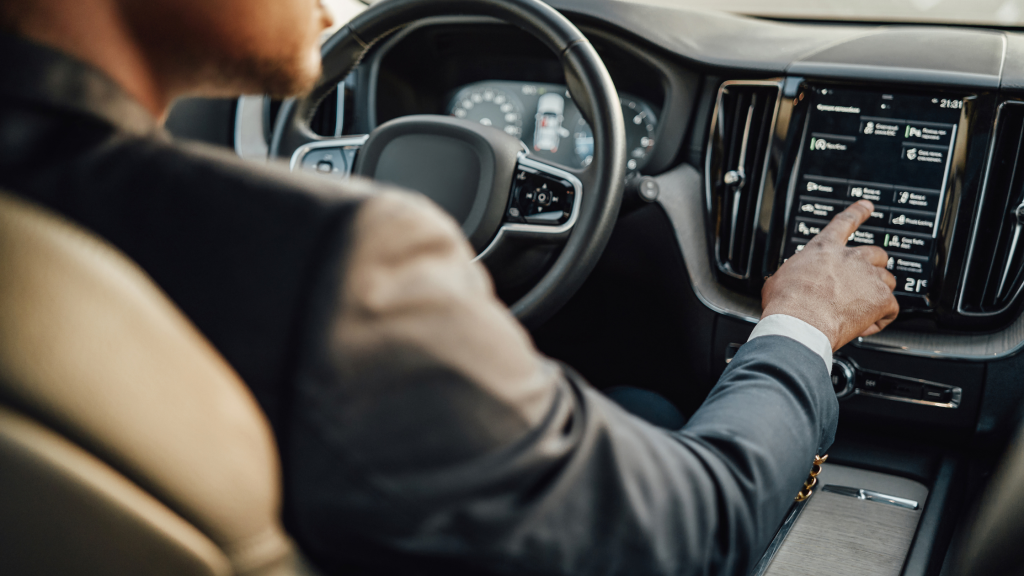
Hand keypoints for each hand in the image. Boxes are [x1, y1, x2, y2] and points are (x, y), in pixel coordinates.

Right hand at [762, 200, 898, 350]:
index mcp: (824, 249)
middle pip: (876, 253)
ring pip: (888, 280)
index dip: (858, 212)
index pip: (845, 222)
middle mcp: (850, 258)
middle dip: (873, 266)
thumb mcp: (780, 278)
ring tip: (863, 307)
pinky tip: (865, 325)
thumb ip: (793, 273)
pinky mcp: (881, 299)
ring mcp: (868, 277)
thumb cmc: (786, 302)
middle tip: (864, 280)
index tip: (867, 206)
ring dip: (879, 292)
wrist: (800, 323)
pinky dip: (881, 318)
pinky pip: (891, 308)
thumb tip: (786, 282)